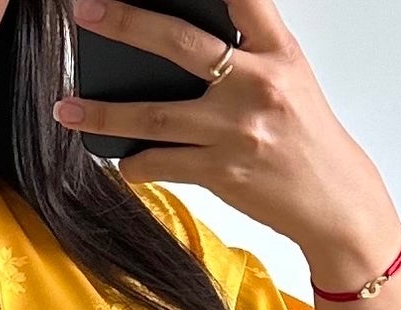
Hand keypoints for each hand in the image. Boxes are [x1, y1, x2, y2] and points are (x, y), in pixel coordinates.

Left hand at [56, 0, 400, 292]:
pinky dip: (134, 163)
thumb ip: (246, 49)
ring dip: (105, 112)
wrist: (334, 200)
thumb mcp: (287, 76)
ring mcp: (236, 131)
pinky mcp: (223, 173)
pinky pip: (163, 165)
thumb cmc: (305, 135)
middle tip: (85, 11)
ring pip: (157, 116)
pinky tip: (116, 158)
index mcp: (277, 51)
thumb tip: (183, 39)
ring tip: (67, 107)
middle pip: (181, 44)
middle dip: (127, 24)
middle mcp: (256, 85)